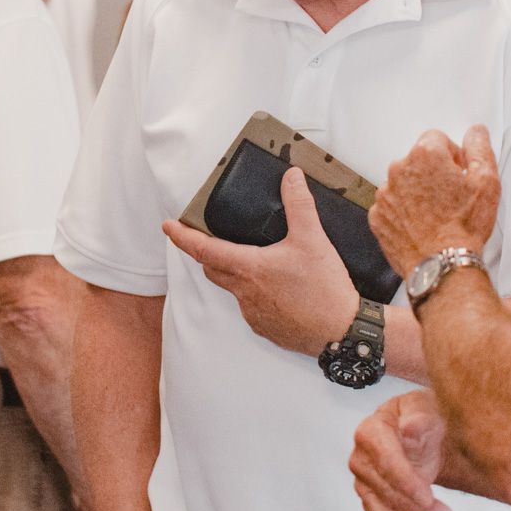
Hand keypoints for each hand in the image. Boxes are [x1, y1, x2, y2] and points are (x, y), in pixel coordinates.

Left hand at [163, 167, 358, 356]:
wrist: (342, 333)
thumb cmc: (325, 289)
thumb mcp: (313, 240)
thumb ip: (299, 205)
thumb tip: (291, 177)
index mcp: (249, 268)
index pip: (204, 249)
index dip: (182, 237)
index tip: (168, 226)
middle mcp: (245, 293)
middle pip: (213, 269)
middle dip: (207, 253)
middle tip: (210, 240)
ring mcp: (253, 314)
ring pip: (233, 289)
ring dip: (235, 274)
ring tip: (255, 261)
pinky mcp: (266, 328)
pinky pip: (251, 307)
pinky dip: (256, 293)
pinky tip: (278, 288)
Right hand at [350, 390, 455, 510]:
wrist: (419, 429)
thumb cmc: (420, 416)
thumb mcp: (424, 406)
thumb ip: (419, 416)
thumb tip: (411, 429)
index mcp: (371, 432)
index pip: (383, 461)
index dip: (404, 482)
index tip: (427, 497)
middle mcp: (361, 461)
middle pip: (382, 494)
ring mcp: (366, 486)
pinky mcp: (376, 505)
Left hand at [369, 125, 500, 274]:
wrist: (442, 266)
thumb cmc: (464, 226)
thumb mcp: (487, 181)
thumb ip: (479, 149)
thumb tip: (475, 131)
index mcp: (425, 155)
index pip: (436, 139)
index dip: (451, 155)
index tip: (458, 174)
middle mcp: (399, 170)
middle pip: (417, 160)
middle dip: (433, 173)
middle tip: (450, 197)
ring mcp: (384, 194)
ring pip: (403, 183)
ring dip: (417, 192)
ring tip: (436, 214)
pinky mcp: (377, 216)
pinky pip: (391, 206)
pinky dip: (403, 212)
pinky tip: (421, 225)